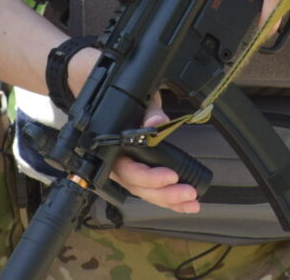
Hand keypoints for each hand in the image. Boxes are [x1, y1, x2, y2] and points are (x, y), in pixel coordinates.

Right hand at [66, 49, 198, 213]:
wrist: (98, 87)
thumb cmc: (115, 92)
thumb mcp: (133, 94)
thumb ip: (147, 108)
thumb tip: (156, 122)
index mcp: (110, 147)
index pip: (128, 170)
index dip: (150, 177)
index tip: (171, 176)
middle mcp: (114, 162)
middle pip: (137, 187)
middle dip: (164, 193)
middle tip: (187, 193)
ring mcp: (123, 168)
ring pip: (143, 191)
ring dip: (168, 200)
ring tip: (191, 203)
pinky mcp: (135, 169)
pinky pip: (148, 187)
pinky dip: (166, 196)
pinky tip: (183, 202)